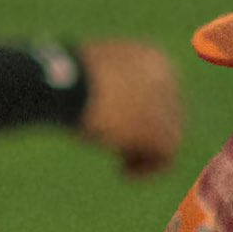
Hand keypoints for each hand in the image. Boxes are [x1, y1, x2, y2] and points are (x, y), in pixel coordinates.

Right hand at [71, 36, 183, 177]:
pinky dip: (147, 169)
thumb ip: (103, 86)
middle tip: (120, 149)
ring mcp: (167, 105)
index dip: (141, 113)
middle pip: (169, 114)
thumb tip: (95, 100)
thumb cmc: (63, 77)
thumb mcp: (88, 74)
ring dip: (145, 153)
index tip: (119, 127)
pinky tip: (124, 172)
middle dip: (145, 134)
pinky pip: (166, 157)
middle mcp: (168, 78)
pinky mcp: (160, 132)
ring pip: (169, 137)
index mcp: (151, 58)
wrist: (64, 85)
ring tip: (123, 165)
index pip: (159, 90)